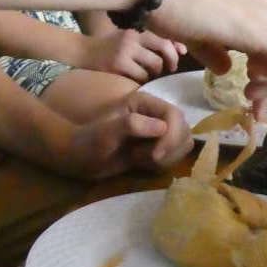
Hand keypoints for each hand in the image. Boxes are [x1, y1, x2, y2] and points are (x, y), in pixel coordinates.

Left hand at [59, 90, 193, 178]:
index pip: (174, 115)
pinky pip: (175, 156)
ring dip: (167, 157)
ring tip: (141, 159)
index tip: (155, 155)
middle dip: (170, 148)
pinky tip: (144, 164)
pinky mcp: (157, 147)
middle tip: (146, 159)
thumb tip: (162, 127)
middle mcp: (155, 114)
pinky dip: (164, 164)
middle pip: (184, 129)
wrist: (81, 158)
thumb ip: (132, 125)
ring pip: (183, 143)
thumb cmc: (90, 141)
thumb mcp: (107, 132)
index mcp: (144, 103)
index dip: (172, 135)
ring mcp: (158, 131)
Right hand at [82, 28, 186, 81]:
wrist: (84, 51)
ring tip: (146, 73)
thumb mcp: (131, 40)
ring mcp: (125, 52)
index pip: (165, 39)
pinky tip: (135, 78)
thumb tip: (182, 50)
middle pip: (163, 51)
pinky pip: (141, 76)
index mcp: (137, 31)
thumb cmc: (111, 46)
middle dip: (169, 63)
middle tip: (168, 69)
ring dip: (154, 73)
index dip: (174, 50)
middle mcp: (132, 39)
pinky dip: (142, 79)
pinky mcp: (118, 65)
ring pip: (154, 66)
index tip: (176, 58)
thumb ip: (153, 43)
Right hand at [152, 0, 266, 109]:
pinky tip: (250, 80)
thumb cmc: (168, 7)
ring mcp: (266, 16)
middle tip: (252, 93)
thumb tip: (226, 68)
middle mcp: (266, 10)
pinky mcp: (261, 27)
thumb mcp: (195, 36)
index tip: (249, 92)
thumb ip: (213, 52)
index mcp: (253, 11)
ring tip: (250, 89)